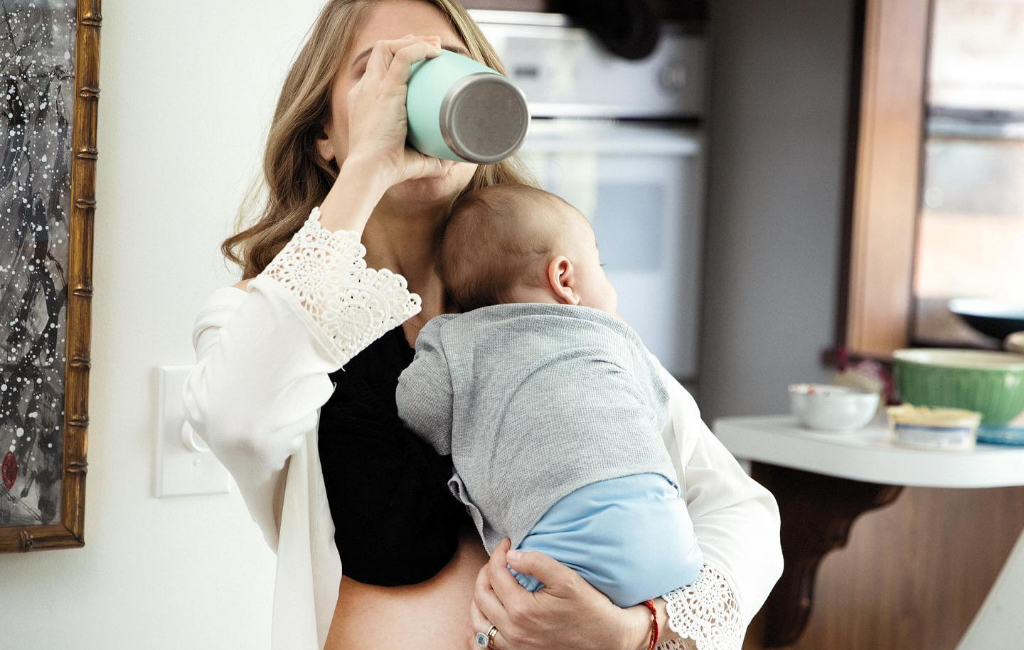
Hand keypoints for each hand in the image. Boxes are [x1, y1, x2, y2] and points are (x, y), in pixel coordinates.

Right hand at [344, 34, 446, 188]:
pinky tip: (435, 53)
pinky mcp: (385, 89)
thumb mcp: (413, 159)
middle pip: (381, 52)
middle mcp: (365, 90)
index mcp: (365, 102)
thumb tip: (457, 159)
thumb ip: (434, 159)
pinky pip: (402, 56)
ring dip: (413, 42)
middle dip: (406, 43)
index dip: (398, 61)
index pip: (377, 71)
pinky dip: (419, 49)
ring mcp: (373, 87)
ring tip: (436, 46)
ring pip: (387, 47)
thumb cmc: (388, 170)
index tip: (422, 63)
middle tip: (433, 49)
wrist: (370, 170)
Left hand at [467, 538, 647, 649]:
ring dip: (479, 597)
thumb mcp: (567, 579)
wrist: (607, 640)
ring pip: (478, 620)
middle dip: (486, 571)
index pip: (495, 574)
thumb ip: (538, 563)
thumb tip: (511, 555)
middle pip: (481, 594)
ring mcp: (514, 645)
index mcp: (522, 609)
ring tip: (490, 581)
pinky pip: (486, 641)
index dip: (498, 553)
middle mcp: (513, 630)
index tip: (506, 543)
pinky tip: (488, 611)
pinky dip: (481, 624)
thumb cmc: (590, 609)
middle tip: (498, 558)